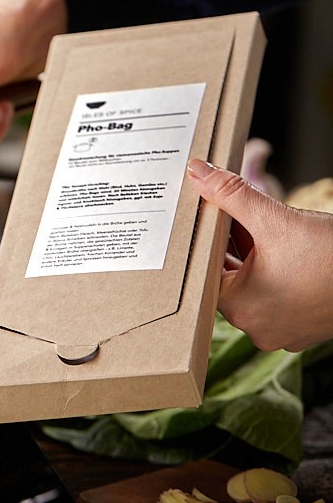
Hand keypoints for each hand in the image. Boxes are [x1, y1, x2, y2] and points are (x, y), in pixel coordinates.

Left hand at [186, 159, 332, 351]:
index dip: (207, 236)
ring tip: (259, 225)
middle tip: (230, 211)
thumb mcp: (275, 219)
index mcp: (240, 309)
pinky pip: (277, 294)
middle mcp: (257, 327)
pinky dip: (275, 270)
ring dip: (253, 254)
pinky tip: (283, 245)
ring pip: (254, 284)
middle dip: (230, 242)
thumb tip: (198, 172)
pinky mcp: (304, 325)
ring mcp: (283, 330)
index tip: (206, 212)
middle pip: (229, 276)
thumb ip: (231, 194)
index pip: (206, 267)